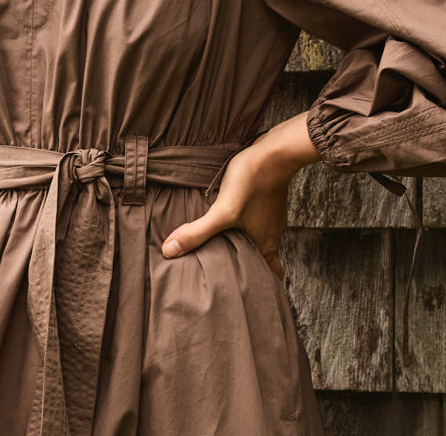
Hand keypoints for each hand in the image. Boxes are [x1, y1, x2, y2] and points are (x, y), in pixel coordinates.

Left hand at [160, 112, 318, 277]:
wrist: (276, 151)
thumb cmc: (252, 182)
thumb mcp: (222, 210)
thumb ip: (197, 231)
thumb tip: (169, 251)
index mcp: (266, 241)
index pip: (271, 272)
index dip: (266, 283)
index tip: (258, 293)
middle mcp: (273, 230)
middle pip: (266, 254)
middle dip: (254, 264)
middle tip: (240, 271)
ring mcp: (273, 212)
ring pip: (263, 233)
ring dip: (251, 240)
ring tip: (234, 243)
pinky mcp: (269, 195)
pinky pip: (261, 214)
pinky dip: (251, 218)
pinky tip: (237, 212)